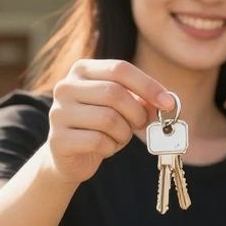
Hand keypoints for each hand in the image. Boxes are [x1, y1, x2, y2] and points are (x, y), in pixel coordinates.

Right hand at [46, 60, 174, 183]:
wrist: (69, 156)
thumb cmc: (100, 126)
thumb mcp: (122, 107)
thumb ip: (141, 99)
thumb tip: (166, 101)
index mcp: (82, 70)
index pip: (119, 68)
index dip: (148, 85)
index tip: (167, 103)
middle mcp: (65, 87)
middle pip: (114, 93)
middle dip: (137, 113)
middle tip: (141, 125)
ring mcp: (58, 113)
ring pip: (108, 119)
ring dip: (124, 133)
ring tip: (119, 137)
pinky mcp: (58, 139)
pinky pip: (98, 141)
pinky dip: (111, 147)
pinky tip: (105, 148)